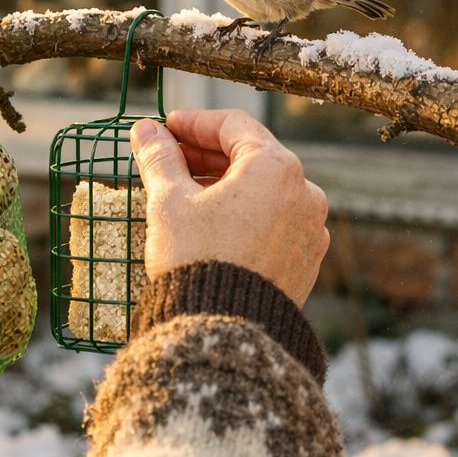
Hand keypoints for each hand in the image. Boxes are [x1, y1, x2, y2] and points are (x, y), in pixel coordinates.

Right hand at [129, 108, 328, 305]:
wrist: (224, 334)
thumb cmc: (197, 260)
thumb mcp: (169, 202)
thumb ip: (159, 158)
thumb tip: (146, 130)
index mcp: (276, 168)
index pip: (233, 125)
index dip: (194, 122)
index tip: (165, 128)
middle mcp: (305, 193)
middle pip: (252, 156)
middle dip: (207, 156)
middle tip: (169, 158)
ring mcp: (310, 229)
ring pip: (265, 190)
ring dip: (226, 185)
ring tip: (186, 193)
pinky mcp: (307, 260)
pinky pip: (275, 222)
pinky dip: (246, 214)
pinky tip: (214, 225)